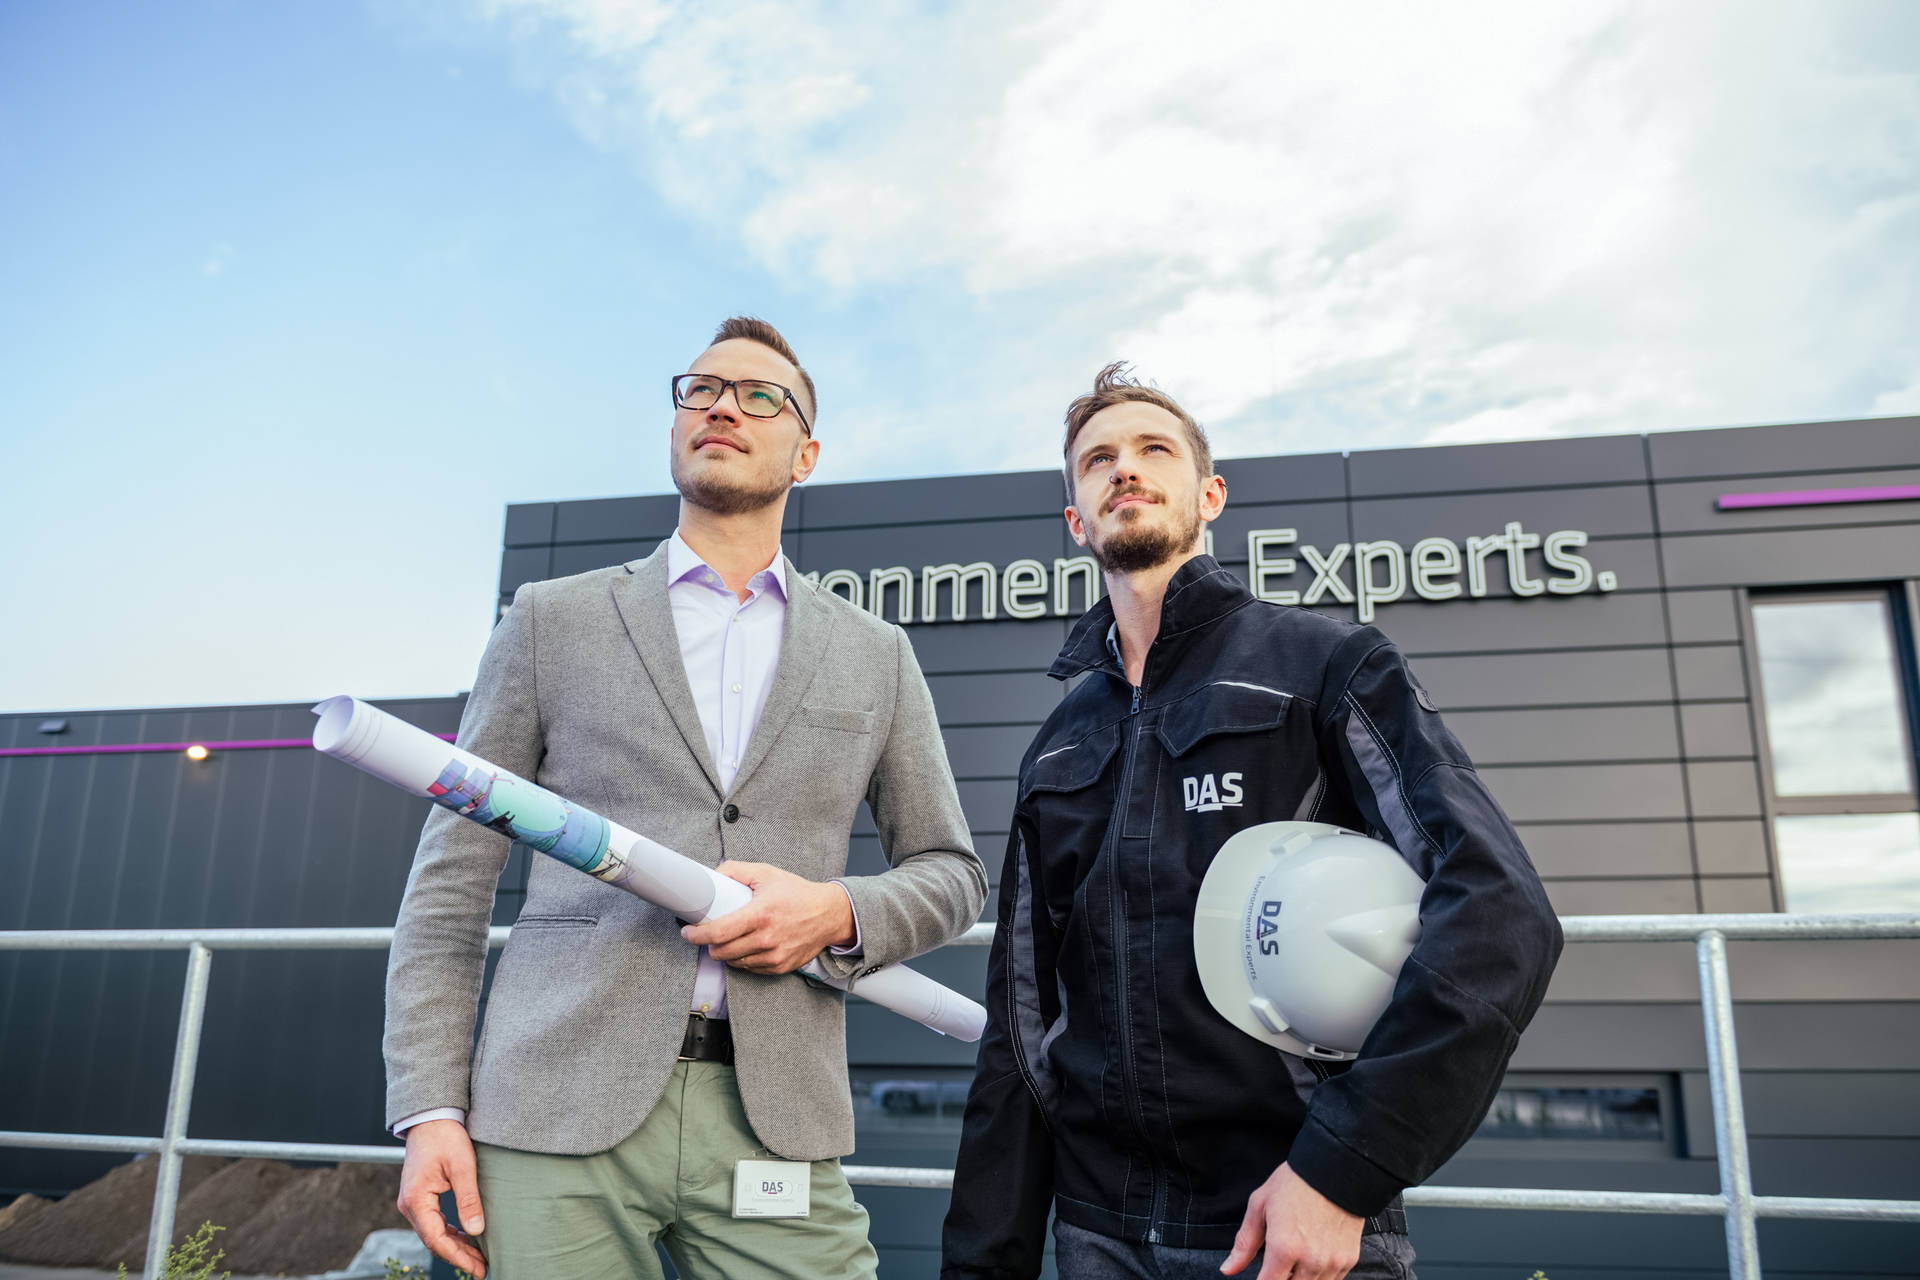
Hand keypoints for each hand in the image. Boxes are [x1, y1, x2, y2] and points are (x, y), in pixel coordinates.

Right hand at [397, 1118, 487, 1277]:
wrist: (430, 1119)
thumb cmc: (445, 1137)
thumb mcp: (462, 1166)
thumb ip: (468, 1199)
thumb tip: (476, 1230)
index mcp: (416, 1199)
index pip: (436, 1239)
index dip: (458, 1257)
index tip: (478, 1268)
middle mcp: (409, 1205)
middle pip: (434, 1240)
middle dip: (459, 1256)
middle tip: (483, 1269)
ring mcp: (413, 1202)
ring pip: (434, 1234)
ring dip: (455, 1246)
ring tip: (479, 1258)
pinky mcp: (420, 1198)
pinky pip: (434, 1223)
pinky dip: (450, 1233)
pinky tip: (466, 1237)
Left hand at [680, 861, 854, 973]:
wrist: (829, 914)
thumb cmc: (797, 893)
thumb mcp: (766, 873)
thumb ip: (736, 870)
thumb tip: (712, 875)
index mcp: (761, 914)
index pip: (719, 932)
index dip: (697, 935)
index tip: (687, 932)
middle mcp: (767, 938)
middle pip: (722, 952)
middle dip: (709, 945)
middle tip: (708, 934)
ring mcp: (774, 955)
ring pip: (734, 962)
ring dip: (725, 953)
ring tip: (729, 939)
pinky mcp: (780, 967)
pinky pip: (751, 968)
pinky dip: (743, 959)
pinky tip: (747, 946)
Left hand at [1221, 1162, 1362, 1279]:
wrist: (1335, 1168)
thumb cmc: (1295, 1182)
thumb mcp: (1260, 1206)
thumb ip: (1244, 1243)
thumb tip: (1228, 1269)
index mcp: (1284, 1248)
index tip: (1261, 1276)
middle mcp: (1310, 1260)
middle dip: (1280, 1279)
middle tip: (1276, 1264)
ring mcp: (1332, 1262)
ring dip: (1299, 1279)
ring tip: (1293, 1259)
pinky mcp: (1348, 1259)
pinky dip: (1318, 1276)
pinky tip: (1311, 1258)